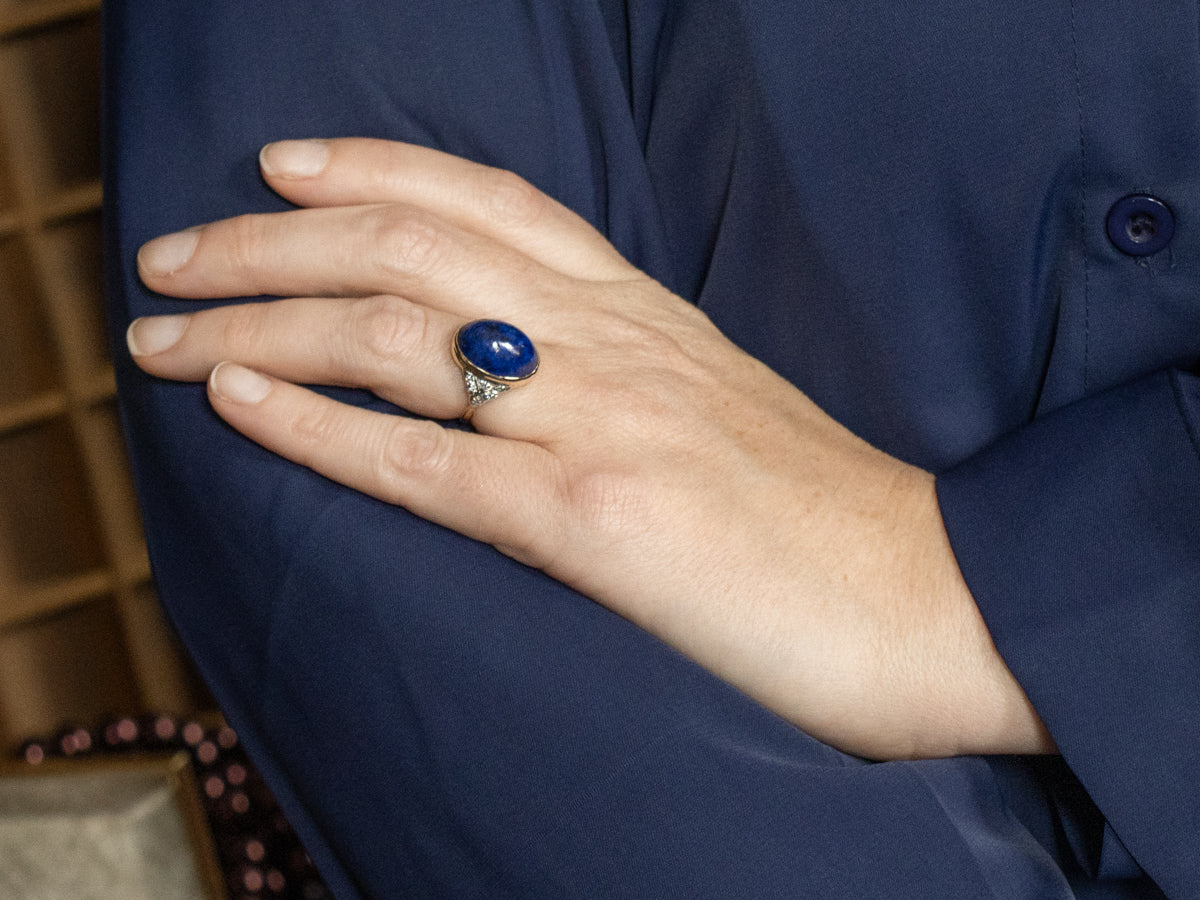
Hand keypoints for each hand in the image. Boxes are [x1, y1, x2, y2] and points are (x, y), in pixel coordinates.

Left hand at [128, 138, 1051, 758]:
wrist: (927, 597)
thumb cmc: (824, 512)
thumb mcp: (719, 404)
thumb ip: (627, 368)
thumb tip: (531, 368)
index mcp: (645, 316)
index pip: (493, 203)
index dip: (377, 169)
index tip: (287, 165)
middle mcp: (612, 345)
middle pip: (412, 251)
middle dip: (272, 241)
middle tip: (177, 253)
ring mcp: (601, 423)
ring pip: (396, 339)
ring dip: (259, 325)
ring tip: (167, 332)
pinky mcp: (594, 519)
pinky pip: (423, 466)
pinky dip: (316, 428)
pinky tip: (238, 408)